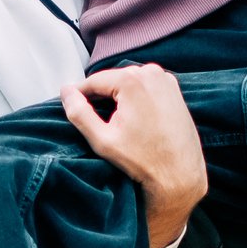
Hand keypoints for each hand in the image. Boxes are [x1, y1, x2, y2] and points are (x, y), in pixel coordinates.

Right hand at [61, 65, 206, 247]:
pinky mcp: (174, 90)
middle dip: (102, 96)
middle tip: (97, 120)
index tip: (73, 107)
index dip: (80, 94)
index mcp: (132, 80)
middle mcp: (151, 73)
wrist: (180, 174)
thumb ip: (79, 113)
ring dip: (119, 96)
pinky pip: (146, 87)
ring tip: (117, 122)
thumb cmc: (143, 161)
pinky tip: (135, 119)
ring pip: (129, 82)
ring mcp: (165, 80)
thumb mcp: (102, 140)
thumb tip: (66, 91)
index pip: (94, 80)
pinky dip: (137, 98)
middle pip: (113, 79)